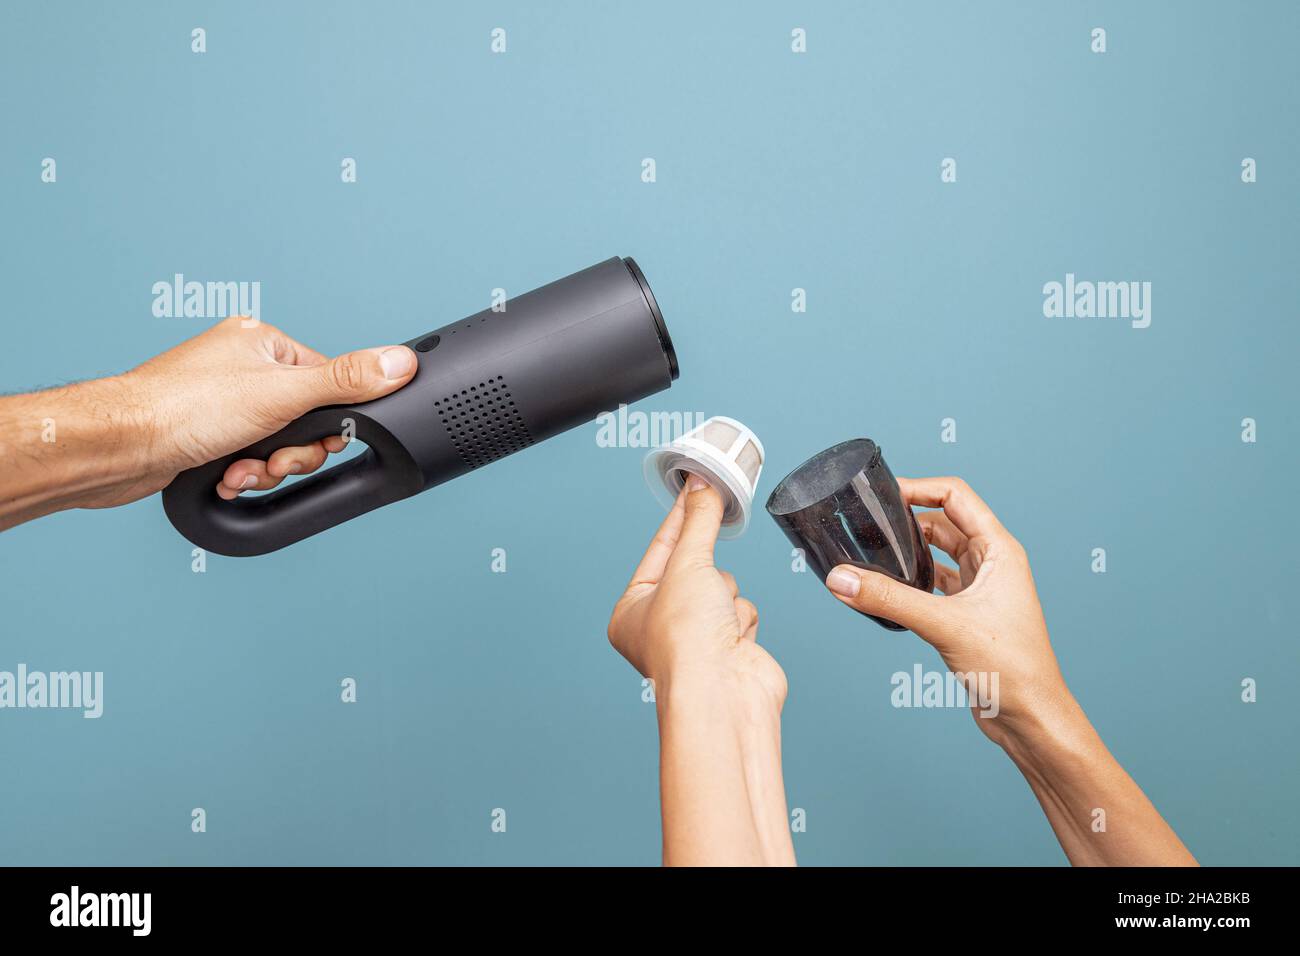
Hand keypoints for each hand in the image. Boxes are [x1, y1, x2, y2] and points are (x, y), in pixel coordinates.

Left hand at [0, 317, 416, 528]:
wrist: (119, 447)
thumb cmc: (181, 408)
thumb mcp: (283, 395)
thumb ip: (347, 381)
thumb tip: (400, 362)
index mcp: (262, 343)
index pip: (327, 384)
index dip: (324, 423)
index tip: (309, 438)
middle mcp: (241, 369)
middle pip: (304, 422)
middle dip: (290, 452)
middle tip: (269, 455)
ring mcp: (221, 404)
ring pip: (276, 446)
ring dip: (264, 467)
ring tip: (238, 468)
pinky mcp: (205, 436)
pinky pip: (247, 460)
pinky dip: (241, 474)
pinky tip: (224, 475)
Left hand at [609, 475, 793, 866]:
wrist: (723, 694)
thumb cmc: (686, 645)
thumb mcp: (688, 564)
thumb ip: (699, 522)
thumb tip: (702, 486)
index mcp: (631, 612)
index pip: (659, 550)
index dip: (679, 518)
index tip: (695, 487)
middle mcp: (659, 627)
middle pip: (697, 568)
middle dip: (708, 575)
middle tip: (704, 579)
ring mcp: (695, 639)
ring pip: (724, 588)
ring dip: (727, 599)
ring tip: (716, 623)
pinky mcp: (728, 649)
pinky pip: (743, 611)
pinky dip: (742, 620)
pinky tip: (733, 640)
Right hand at [824, 476, 1062, 747]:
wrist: (1031, 719)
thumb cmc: (1013, 669)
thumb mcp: (944, 625)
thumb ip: (889, 599)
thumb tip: (842, 580)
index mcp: (999, 551)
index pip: (955, 497)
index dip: (919, 488)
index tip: (883, 493)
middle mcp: (992, 564)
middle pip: (943, 522)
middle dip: (906, 519)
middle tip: (868, 522)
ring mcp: (980, 590)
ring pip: (936, 555)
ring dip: (907, 551)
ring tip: (871, 551)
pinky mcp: (967, 616)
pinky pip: (933, 585)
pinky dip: (909, 582)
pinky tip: (886, 589)